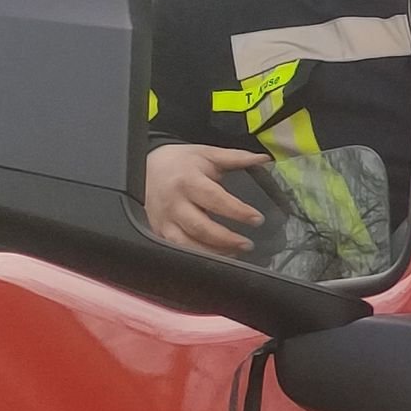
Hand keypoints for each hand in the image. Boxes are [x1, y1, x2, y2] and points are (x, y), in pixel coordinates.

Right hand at [145, 142, 271, 254]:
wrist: (146, 167)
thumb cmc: (180, 162)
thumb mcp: (207, 154)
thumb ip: (237, 158)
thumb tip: (264, 159)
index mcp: (187, 181)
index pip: (215, 199)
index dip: (237, 211)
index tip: (257, 219)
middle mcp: (174, 202)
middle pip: (200, 227)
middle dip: (227, 239)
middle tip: (248, 243)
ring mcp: (164, 219)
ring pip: (187, 243)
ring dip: (213, 252)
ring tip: (235, 253)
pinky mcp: (159, 230)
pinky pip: (177, 248)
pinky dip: (197, 255)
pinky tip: (216, 256)